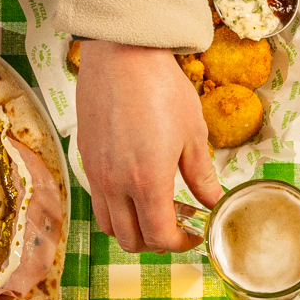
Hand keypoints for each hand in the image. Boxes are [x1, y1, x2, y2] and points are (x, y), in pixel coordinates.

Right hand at [72, 40, 219, 253]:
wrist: (122, 55)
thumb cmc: (161, 89)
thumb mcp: (193, 134)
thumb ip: (202, 176)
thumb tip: (213, 201)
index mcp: (147, 182)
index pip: (160, 237)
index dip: (181, 243)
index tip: (195, 233)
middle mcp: (116, 184)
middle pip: (131, 240)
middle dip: (157, 242)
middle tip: (177, 225)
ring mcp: (96, 173)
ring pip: (109, 226)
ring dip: (133, 229)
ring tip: (155, 209)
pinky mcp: (86, 159)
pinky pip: (98, 201)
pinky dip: (116, 209)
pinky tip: (135, 188)